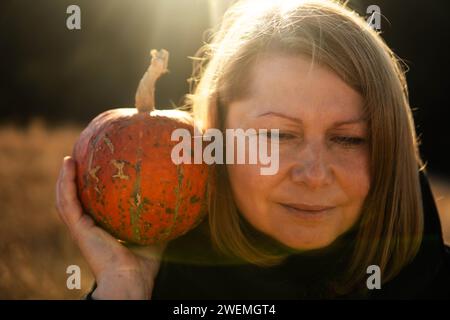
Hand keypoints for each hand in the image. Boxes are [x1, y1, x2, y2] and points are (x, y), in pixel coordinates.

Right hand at [55, 156, 165, 298]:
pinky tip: (68, 163)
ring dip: (65, 178)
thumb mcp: (154, 236)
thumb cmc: (143, 265)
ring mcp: (81, 227)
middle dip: (74, 181)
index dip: (91, 191)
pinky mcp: (78, 227)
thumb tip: (178, 203)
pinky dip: (66, 182)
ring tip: (69, 158)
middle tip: (80, 160)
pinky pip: (67, 201)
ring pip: (65, 199)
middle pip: (76, 200)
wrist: (130, 280)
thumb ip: (160, 220)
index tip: (96, 172)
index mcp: (101, 230)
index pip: (92, 206)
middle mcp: (88, 228)